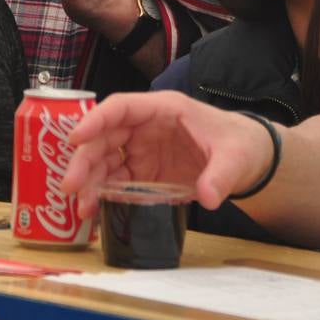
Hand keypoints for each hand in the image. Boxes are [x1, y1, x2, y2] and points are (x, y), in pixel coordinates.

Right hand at [61, 92, 274, 219]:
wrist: (248, 160)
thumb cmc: (239, 144)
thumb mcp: (235, 158)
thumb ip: (220, 176)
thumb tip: (208, 197)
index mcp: (163, 110)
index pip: (121, 107)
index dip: (95, 119)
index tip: (75, 137)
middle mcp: (145, 128)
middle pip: (104, 137)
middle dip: (85, 160)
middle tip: (71, 185)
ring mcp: (142, 150)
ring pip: (106, 161)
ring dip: (90, 182)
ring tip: (81, 207)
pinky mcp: (144, 172)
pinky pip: (117, 181)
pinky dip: (103, 195)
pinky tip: (94, 212)